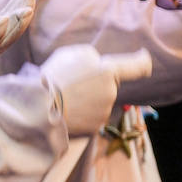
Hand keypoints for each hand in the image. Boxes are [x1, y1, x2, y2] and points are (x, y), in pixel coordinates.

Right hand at [38, 45, 152, 134]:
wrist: (38, 108)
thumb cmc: (52, 77)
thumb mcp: (70, 54)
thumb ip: (90, 57)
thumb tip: (98, 64)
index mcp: (108, 71)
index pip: (138, 66)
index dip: (142, 61)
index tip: (143, 59)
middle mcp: (111, 92)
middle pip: (110, 85)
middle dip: (96, 83)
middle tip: (72, 83)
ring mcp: (104, 112)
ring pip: (100, 101)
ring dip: (87, 99)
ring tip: (65, 97)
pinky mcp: (95, 127)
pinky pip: (91, 116)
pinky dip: (82, 113)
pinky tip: (67, 110)